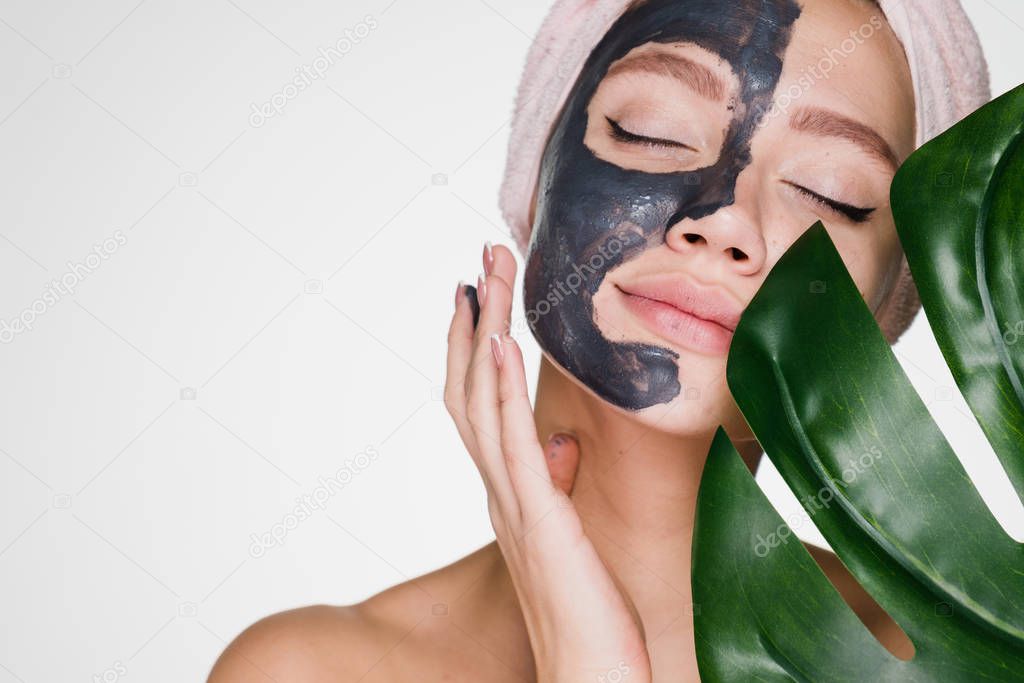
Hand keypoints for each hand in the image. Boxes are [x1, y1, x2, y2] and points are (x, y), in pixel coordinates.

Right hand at [444, 242, 652, 682]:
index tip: (479, 294)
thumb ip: (556, 483)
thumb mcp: (570, 531)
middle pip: (471, 387)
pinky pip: (514, 445)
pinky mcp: (540, 519)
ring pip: (485, 402)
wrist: (587, 673)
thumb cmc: (586, 608)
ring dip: (486, 333)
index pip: (479, 403)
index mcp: (509, 488)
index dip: (474, 346)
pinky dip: (502, 390)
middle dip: (477, 319)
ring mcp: (514, 502)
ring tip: (488, 276)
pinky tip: (502, 346)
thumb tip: (561, 442)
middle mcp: (499, 489)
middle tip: (480, 258)